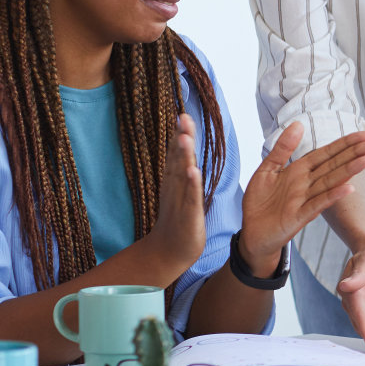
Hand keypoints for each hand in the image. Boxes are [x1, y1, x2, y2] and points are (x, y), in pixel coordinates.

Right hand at [149, 113, 206, 270]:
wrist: (169, 252)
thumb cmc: (178, 219)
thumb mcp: (181, 191)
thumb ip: (183, 171)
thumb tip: (186, 151)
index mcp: (175, 181)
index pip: (178, 154)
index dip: (180, 135)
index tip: (183, 114)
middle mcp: (175, 187)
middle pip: (178, 159)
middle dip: (181, 137)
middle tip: (183, 116)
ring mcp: (180, 200)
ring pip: (182, 174)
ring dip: (184, 156)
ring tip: (185, 137)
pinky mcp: (188, 215)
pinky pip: (190, 197)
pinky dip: (192, 184)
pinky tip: (193, 171)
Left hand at [239, 124, 364, 267]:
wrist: (252, 233)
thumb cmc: (260, 202)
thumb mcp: (267, 169)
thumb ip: (283, 148)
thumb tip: (298, 123)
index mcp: (300, 170)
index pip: (327, 153)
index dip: (346, 143)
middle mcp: (307, 183)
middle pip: (335, 165)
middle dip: (356, 153)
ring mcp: (305, 199)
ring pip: (331, 182)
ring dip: (349, 171)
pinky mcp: (299, 216)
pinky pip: (318, 204)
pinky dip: (333, 196)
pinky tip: (349, 188)